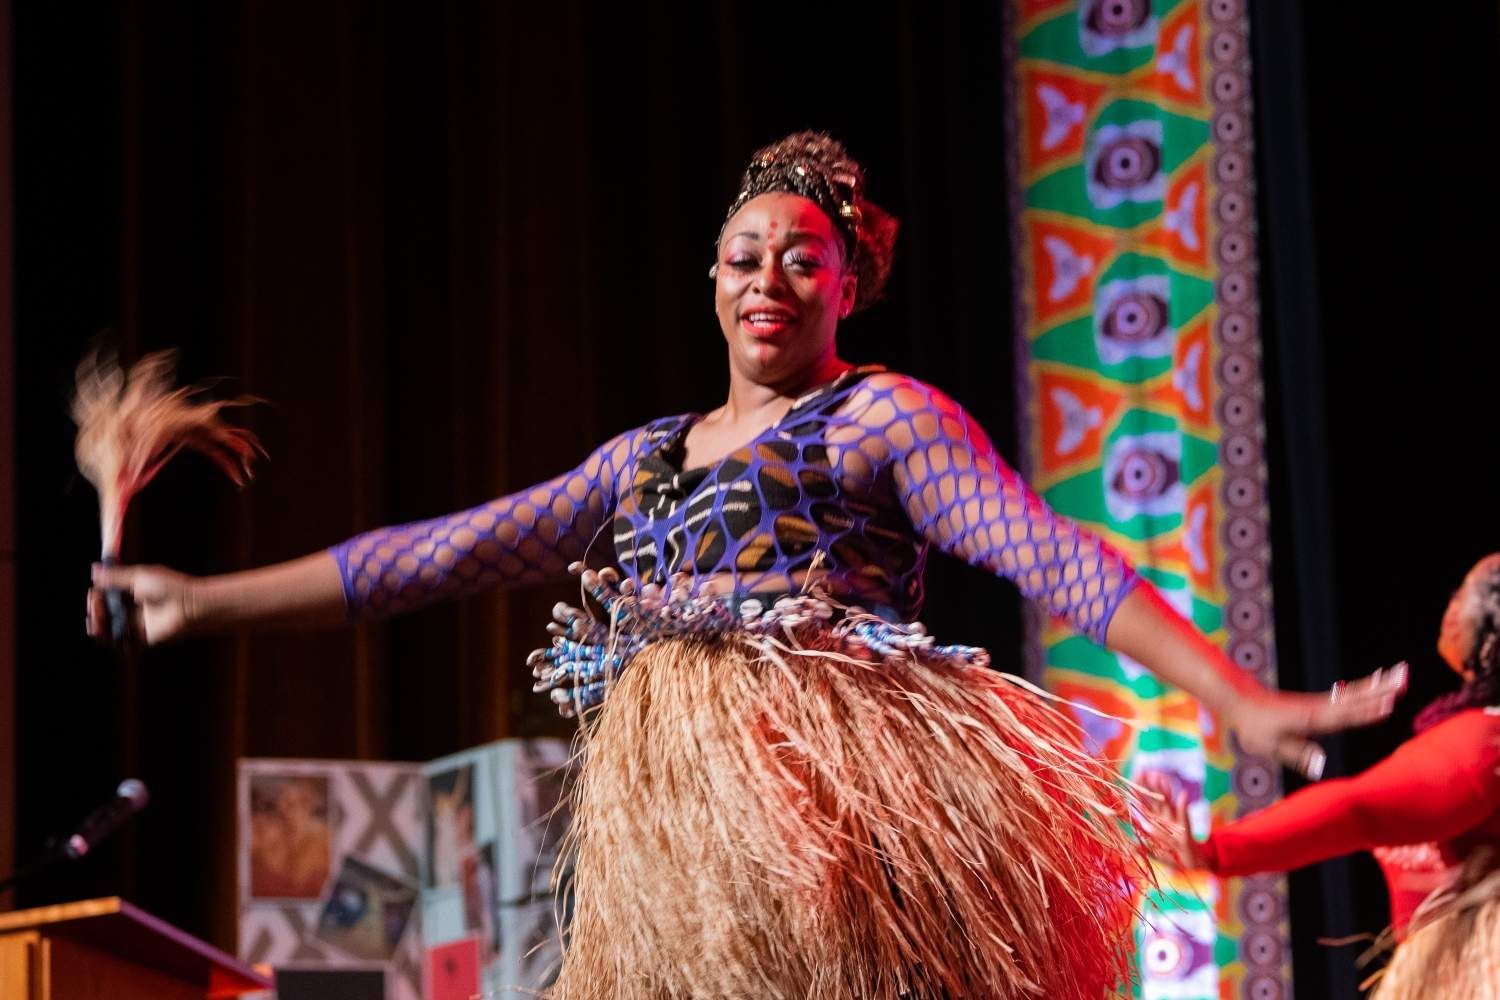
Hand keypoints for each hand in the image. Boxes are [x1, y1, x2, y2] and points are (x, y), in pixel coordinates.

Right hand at [87, 563, 198, 645]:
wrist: (189, 606)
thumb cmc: (170, 587)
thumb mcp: (139, 576)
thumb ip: (116, 577)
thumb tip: (93, 570)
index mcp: (132, 592)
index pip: (105, 596)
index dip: (96, 596)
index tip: (94, 592)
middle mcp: (132, 609)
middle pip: (103, 613)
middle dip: (94, 609)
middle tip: (96, 604)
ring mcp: (135, 625)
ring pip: (107, 629)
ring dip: (96, 624)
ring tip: (97, 617)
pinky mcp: (139, 639)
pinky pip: (118, 642)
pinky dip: (106, 638)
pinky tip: (103, 630)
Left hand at [1139, 772, 1207, 871]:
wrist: (1191, 867)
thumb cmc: (1172, 857)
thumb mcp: (1156, 853)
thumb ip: (1144, 849)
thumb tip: (1130, 847)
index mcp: (1156, 822)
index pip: (1145, 804)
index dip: (1138, 792)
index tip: (1132, 777)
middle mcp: (1165, 819)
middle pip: (1155, 799)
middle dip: (1149, 786)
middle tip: (1143, 771)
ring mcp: (1176, 823)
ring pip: (1168, 804)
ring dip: (1163, 791)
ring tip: (1159, 776)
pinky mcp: (1186, 831)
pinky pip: (1184, 816)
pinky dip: (1184, 806)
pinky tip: (1184, 794)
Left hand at [1224, 663, 1407, 779]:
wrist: (1243, 703)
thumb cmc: (1255, 727)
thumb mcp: (1270, 745)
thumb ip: (1296, 754)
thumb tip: (1319, 766)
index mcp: (1311, 718)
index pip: (1344, 716)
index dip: (1366, 711)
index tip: (1389, 705)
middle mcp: (1320, 708)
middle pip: (1357, 698)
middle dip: (1382, 688)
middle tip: (1404, 677)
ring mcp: (1321, 703)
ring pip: (1356, 693)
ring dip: (1380, 684)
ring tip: (1402, 673)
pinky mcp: (1320, 703)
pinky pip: (1349, 695)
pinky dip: (1367, 688)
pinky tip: (1379, 682)